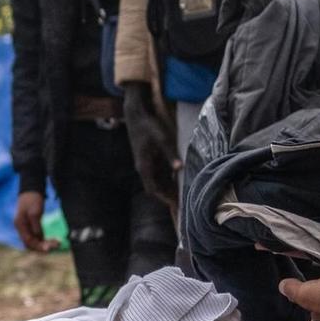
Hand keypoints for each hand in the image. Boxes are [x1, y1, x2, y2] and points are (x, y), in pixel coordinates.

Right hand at [14, 191, 55, 252]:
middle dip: (43, 246)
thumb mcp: (35, 211)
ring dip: (44, 244)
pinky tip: (53, 239)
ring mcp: (26, 228)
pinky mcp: (31, 226)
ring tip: (57, 243)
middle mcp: (22, 228)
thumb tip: (39, 238)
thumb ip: (36, 226)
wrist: (31, 189)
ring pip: (34, 241)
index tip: (50, 248)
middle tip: (57, 244)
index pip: (28, 241)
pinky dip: (44, 240)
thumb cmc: (32, 199)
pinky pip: (37, 237)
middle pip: (30, 243)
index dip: (38, 246)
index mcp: (20, 225)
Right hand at [121, 82, 179, 209]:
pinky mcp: (150, 158)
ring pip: (158, 181)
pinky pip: (159, 173)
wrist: (136, 115)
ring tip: (183, 195)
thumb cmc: (148, 126)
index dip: (165, 198)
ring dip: (169, 188)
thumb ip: (170, 154)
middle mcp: (144, 167)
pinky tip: (179, 180)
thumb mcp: (161, 139)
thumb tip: (180, 168)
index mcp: (144, 166)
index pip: (153, 189)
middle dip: (168, 196)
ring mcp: (146, 163)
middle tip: (183, 204)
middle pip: (156, 187)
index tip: (176, 205)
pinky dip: (168, 178)